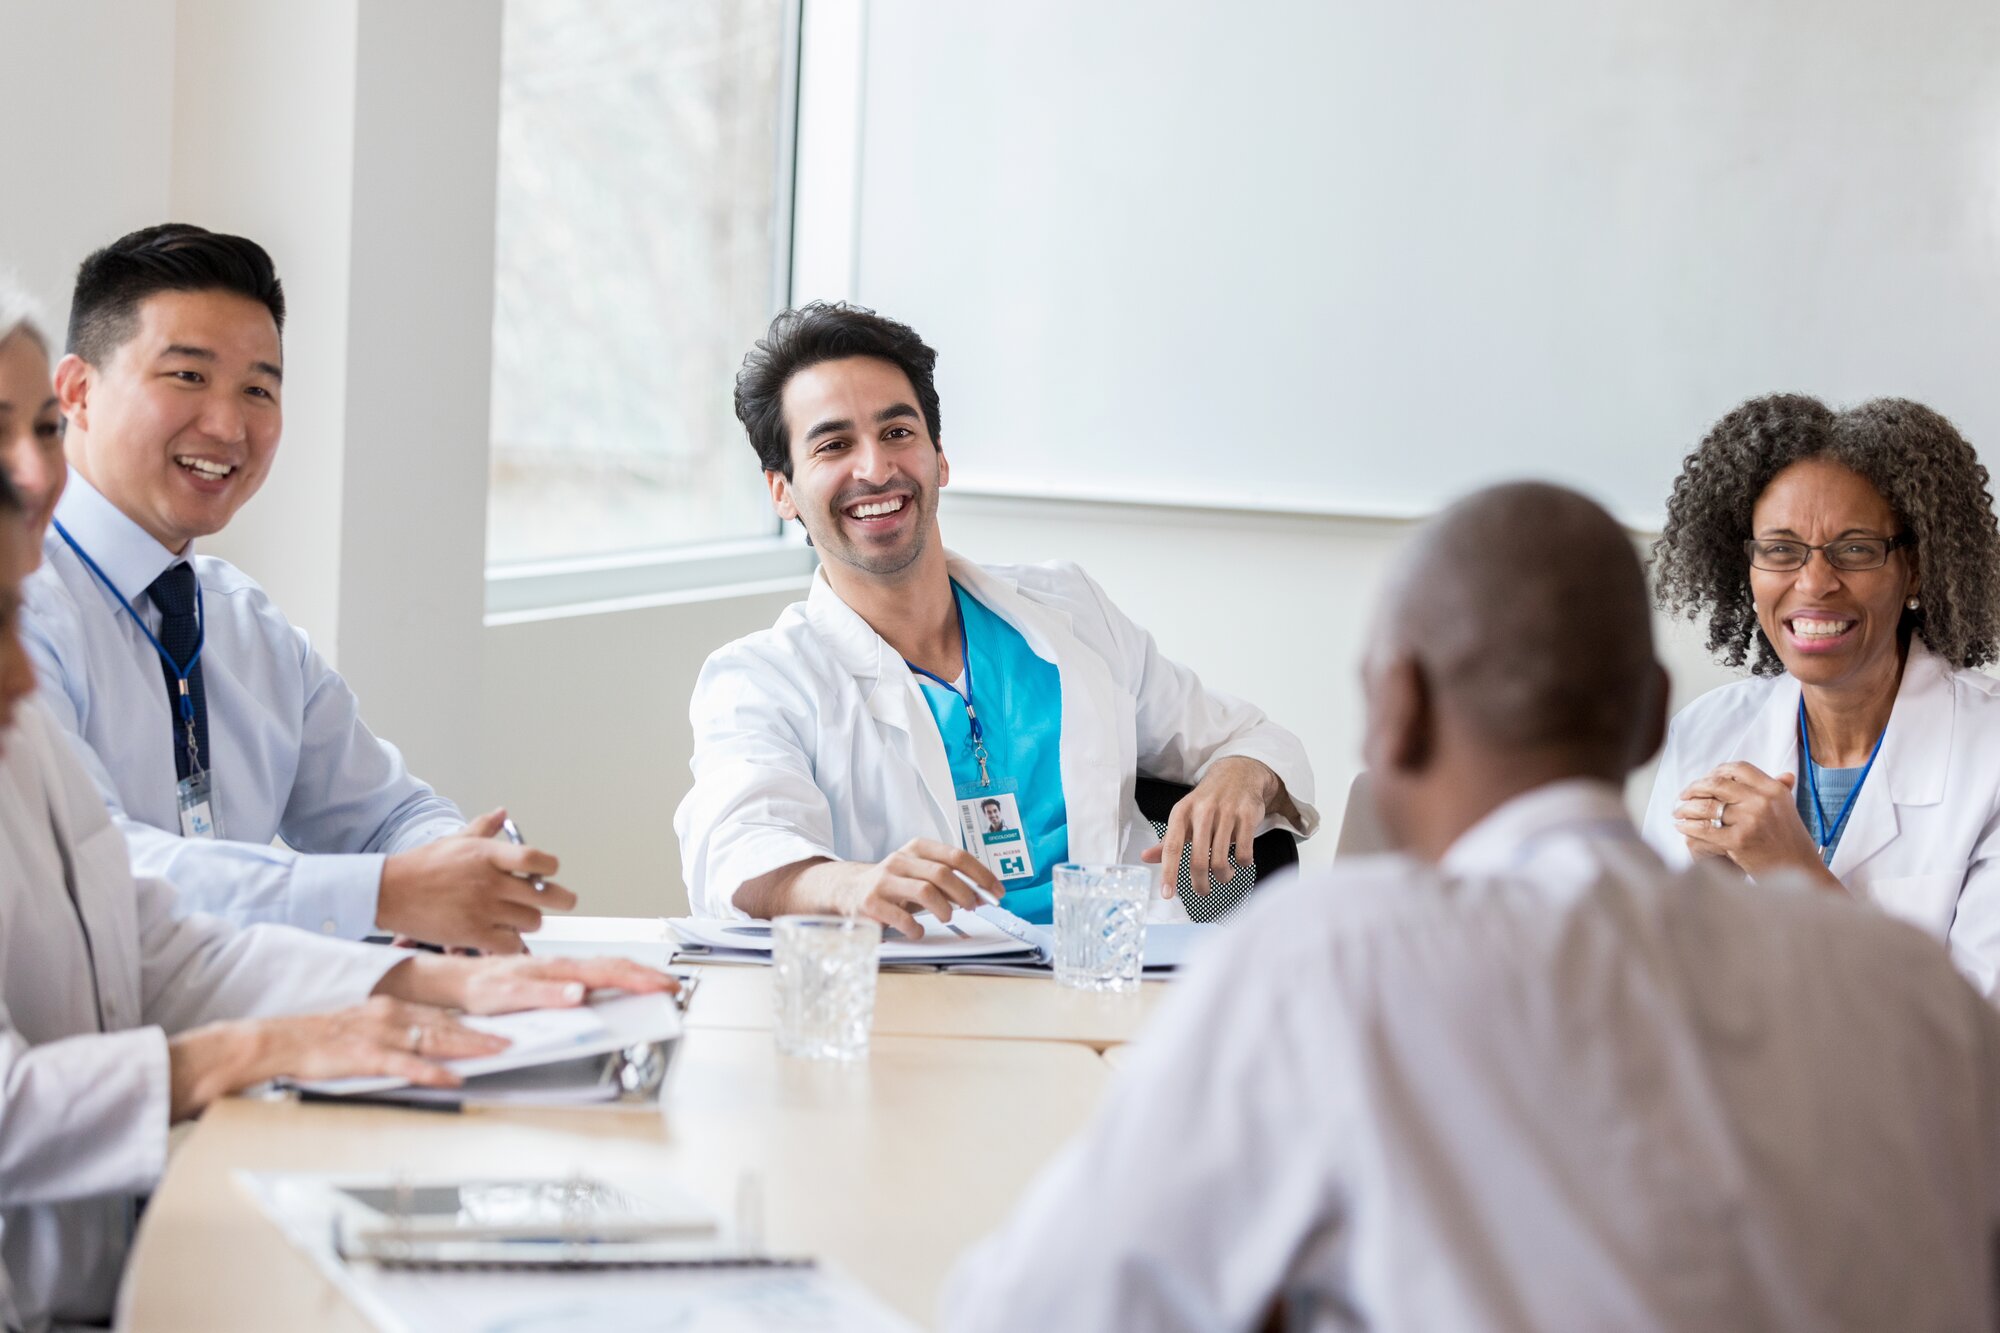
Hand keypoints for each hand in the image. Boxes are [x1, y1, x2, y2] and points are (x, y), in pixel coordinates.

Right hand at [166, 996, 509, 1121]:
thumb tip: (433, 1044)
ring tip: (500, 1050)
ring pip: (433, 1038)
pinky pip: (403, 1064)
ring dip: (469, 1045)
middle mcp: (391, 1016)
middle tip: (519, 1034)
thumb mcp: (365, 1028)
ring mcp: (378, 1035)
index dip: (479, 1019)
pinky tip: (451, 1077)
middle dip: (486, 1029)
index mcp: (392, 1009)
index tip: (509, 1023)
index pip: (445, 1014)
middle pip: (449, 1023)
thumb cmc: (320, 1041)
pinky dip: (430, 1071)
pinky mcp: (362, 1056)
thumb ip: (399, 1034)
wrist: (274, 1042)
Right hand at [376, 809, 577, 952]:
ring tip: (520, 917)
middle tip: (564, 900)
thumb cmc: (423, 866)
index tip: (550, 872)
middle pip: (545, 894)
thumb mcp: (456, 840)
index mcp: (488, 854)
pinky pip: (511, 943)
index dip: (551, 867)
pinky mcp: (473, 934)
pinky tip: (505, 936)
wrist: (390, 892)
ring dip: (530, 921)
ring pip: (531, 921)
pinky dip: (513, 943)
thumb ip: (484, 828)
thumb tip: (503, 813)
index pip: (537, 859)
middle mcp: (490, 881)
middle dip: (560, 898)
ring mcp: (483, 909)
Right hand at [379, 953, 679, 1014]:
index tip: (669, 984)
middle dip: (639, 977)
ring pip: (576, 975)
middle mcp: (547, 969)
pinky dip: (555, 993)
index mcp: (558, 970)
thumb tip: (596, 1004)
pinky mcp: (502, 992)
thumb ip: (561, 995)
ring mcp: (526, 978)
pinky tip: (575, 996)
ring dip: (609, 979)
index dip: (640, 974)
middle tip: (669, 986)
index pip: (608, 968)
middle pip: (602, 968)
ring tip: (640, 985)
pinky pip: (533, 993)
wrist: (436, 982)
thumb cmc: (486, 988)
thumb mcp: (531, 993)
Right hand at [828, 838, 1003, 940]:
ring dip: (944, 909)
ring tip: (948, 918)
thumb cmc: (893, 885)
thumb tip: (982, 893)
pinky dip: (916, 928)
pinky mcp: (871, 902)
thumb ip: (946, 879)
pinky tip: (917, 931)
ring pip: (926, 891)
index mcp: (917, 849)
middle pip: (943, 873)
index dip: (981, 874)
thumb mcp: (918, 873)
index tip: (997, 891)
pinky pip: (902, 917)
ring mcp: (884, 881)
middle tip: (974, 907)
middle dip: (965, 892)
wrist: (846, 890)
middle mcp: (900, 860)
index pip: (957, 855)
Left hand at [1143, 757, 1280, 895]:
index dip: (1169, 873)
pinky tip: (1241, 861)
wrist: (1238, 773)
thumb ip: (1167, 841)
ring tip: (1224, 875)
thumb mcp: (1184, 816)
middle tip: (1202, 891)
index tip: (1167, 894)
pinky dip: (1243, 863)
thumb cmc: (1207, 801)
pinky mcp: (1247, 815)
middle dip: (1200, 883)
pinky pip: (1244, 852)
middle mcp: (1202, 811)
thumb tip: (1145, 858)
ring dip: (1223, 876)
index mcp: (1182, 812)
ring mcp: (1226, 812)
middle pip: (1198, 860)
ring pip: (1221, 860)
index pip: (1171, 847)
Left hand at [1673, 762, 1836, 885]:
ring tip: (1678, 812)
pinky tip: (1681, 827)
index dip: (1717, 771)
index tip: (1705, 779)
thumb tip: (1784, 774)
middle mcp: (1763, 801)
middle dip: (1694, 788)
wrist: (1799, 872)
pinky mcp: (1739, 840)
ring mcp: (1750, 820)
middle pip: (1718, 784)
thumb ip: (1779, 791)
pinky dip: (1688, 827)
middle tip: (1682, 795)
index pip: (1739, 768)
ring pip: (1706, 805)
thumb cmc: (1791, 842)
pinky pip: (1704, 828)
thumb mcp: (1788, 810)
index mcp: (1773, 790)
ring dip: (1686, 808)